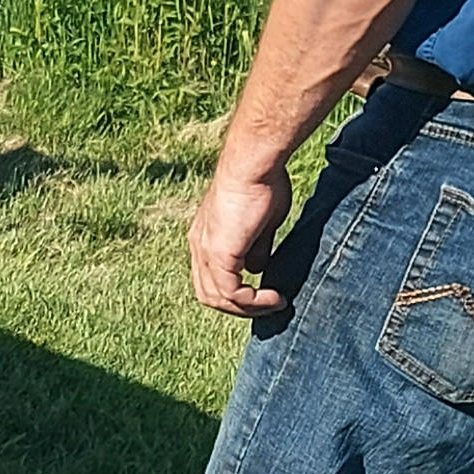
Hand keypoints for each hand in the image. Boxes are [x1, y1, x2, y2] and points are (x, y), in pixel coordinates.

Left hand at [189, 148, 293, 317]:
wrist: (253, 165)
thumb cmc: (262, 182)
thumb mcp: (261, 222)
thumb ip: (256, 247)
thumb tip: (257, 269)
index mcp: (205, 236)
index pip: (209, 277)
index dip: (232, 291)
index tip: (261, 292)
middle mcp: (198, 246)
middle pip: (208, 294)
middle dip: (238, 307)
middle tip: (267, 305)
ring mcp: (205, 251)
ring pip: (217, 298)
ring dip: (247, 309)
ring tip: (275, 303)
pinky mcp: (218, 254)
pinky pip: (231, 293)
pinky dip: (252, 303)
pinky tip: (274, 298)